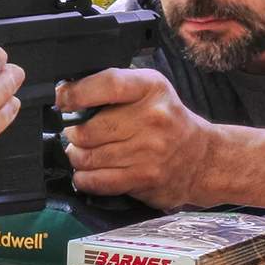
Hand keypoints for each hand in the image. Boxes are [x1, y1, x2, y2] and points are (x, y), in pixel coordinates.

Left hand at [56, 67, 213, 208]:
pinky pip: (97, 181)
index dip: (77, 93)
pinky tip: (88, 172)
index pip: (108, 84)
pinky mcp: (144, 178)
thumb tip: (66, 93)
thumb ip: (114, 87)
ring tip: (84, 153)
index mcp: (151, 88)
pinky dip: (84, 178)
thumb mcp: (149, 90)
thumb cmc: (167, 121)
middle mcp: (153, 118)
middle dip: (73, 134)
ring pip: (88, 157)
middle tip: (76, 134)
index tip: (62, 99)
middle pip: (89, 129)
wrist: (202, 158)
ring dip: (77, 157)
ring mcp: (149, 151)